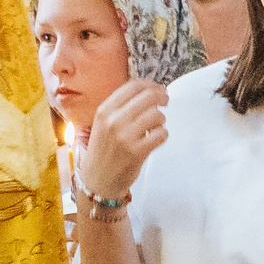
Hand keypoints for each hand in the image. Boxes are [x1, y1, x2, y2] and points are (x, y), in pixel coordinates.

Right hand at [81, 78, 168, 198]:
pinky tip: (155, 139)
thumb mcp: (104, 122)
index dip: (151, 85)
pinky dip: (162, 135)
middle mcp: (113, 121)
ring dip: (161, 120)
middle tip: (166, 102)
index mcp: (104, 110)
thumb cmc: (105, 148)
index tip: (158, 89)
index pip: (133, 86)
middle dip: (162, 98)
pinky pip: (161, 134)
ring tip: (155, 126)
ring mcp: (125, 136)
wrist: (98, 178)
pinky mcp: (137, 152)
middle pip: (149, 97)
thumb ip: (124, 106)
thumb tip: (155, 89)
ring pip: (157, 115)